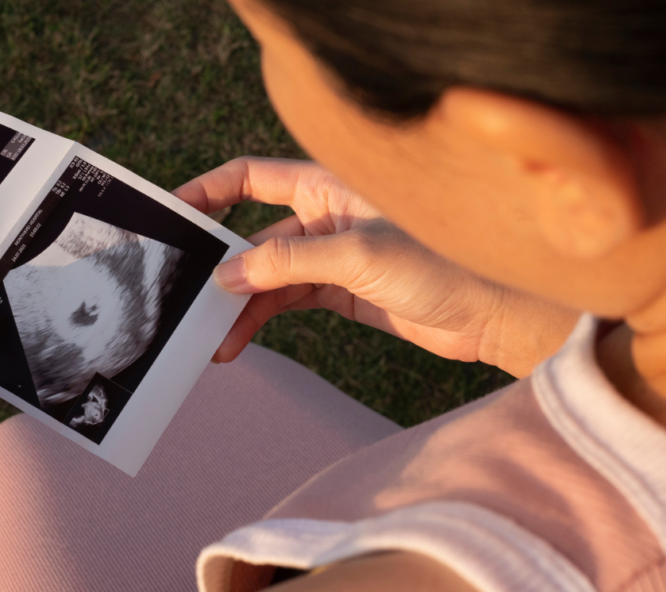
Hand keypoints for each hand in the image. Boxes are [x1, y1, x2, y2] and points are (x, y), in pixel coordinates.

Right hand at [175, 158, 577, 376]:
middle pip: (253, 235)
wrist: (493, 316)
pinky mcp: (340, 293)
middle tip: (184, 294)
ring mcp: (330, 257)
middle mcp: (324, 218)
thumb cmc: (441, 266)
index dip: (210, 191)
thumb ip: (290, 263)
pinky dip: (260, 320)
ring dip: (239, 306)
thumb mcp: (358, 256)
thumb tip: (228, 276)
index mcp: (328, 187)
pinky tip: (238, 339)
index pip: (253, 177)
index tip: (173, 214)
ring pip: (266, 277)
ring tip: (213, 339)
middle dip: (220, 265)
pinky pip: (285, 303)